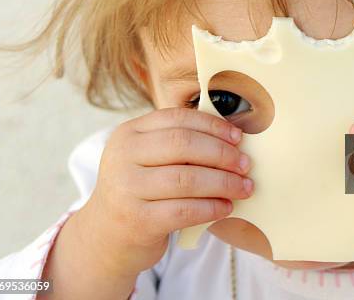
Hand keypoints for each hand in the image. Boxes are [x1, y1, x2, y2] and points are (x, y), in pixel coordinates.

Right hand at [41, 107, 253, 298]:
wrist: (107, 236)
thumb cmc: (140, 190)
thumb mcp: (147, 158)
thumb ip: (177, 142)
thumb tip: (232, 136)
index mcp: (129, 133)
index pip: (177, 118)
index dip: (213, 126)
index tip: (238, 137)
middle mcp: (123, 156)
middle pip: (184, 145)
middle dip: (222, 154)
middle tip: (245, 164)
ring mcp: (127, 189)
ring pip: (187, 179)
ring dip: (224, 183)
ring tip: (244, 188)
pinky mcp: (138, 220)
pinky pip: (185, 210)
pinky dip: (212, 208)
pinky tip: (226, 207)